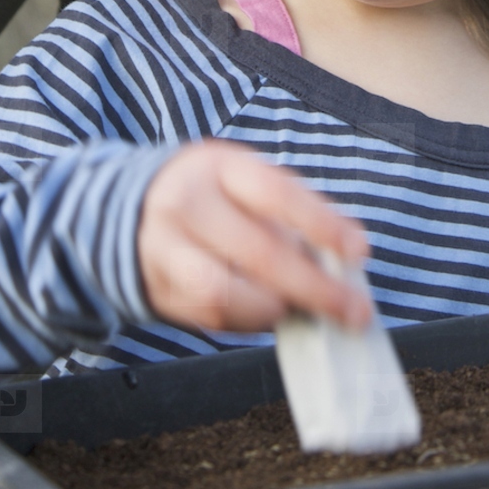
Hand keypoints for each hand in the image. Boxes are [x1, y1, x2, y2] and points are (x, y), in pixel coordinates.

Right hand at [137, 140, 370, 333]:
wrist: (128, 212)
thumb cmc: (209, 195)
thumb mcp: (243, 180)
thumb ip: (291, 211)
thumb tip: (346, 256)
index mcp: (218, 167)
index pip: (277, 194)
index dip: (322, 224)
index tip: (359, 251)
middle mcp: (187, 205)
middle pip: (258, 253)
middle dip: (314, 288)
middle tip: (353, 311)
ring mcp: (166, 251)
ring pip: (228, 294)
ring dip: (277, 309)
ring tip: (307, 310)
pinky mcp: (159, 292)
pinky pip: (213, 318)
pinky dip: (251, 321)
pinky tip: (272, 313)